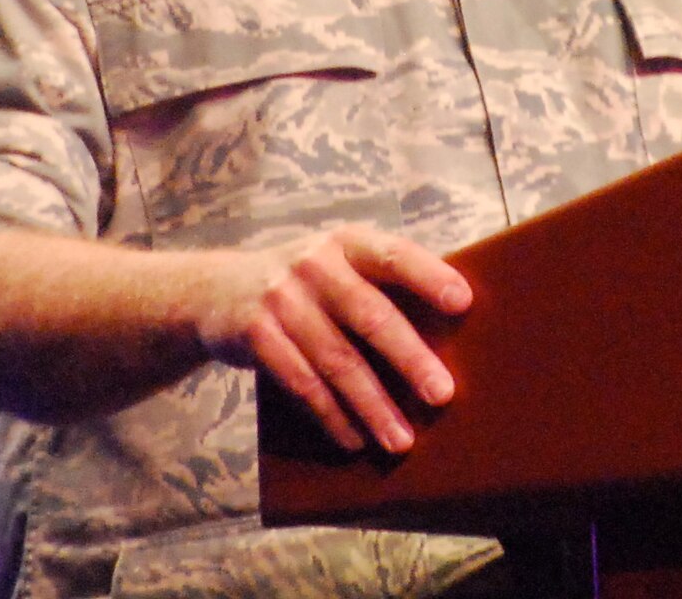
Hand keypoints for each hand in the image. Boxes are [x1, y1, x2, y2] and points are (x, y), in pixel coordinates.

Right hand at [193, 224, 470, 453]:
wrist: (217, 289)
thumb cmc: (308, 283)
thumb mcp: (339, 263)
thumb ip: (381, 284)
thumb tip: (453, 330)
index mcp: (348, 242)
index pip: (394, 255)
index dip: (428, 276)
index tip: (464, 302)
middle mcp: (315, 264)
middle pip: (370, 315)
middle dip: (409, 358)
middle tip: (442, 394)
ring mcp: (282, 299)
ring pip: (337, 360)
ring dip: (373, 406)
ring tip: (401, 439)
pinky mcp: (257, 335)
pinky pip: (302, 384)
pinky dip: (332, 416)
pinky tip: (355, 439)